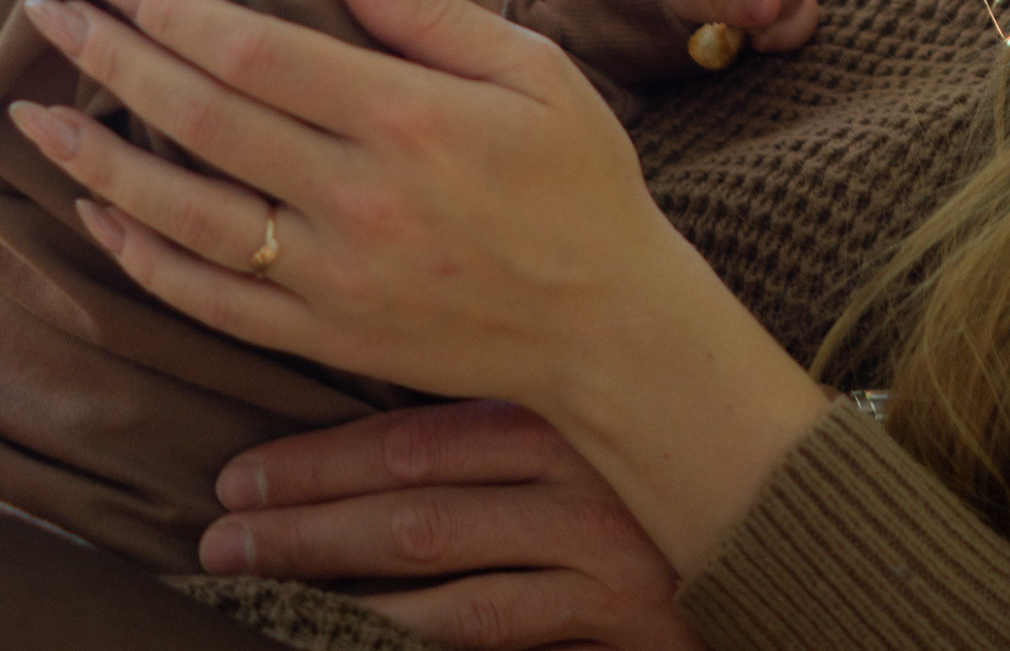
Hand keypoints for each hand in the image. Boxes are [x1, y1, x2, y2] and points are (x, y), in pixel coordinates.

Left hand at [10, 0, 828, 572]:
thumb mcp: (534, 71)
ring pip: (183, 215)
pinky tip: (101, 216)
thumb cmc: (581, 179)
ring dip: (99, 161)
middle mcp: (356, 199)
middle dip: (115, 62)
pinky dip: (143, 257)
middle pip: (201, 122)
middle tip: (51, 17)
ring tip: (36, 116)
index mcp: (407, 118)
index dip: (175, 13)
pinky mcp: (323, 335)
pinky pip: (208, 298)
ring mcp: (331, 277)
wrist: (607, 325)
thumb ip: (427, 11)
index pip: (256, 55)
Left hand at [203, 401, 701, 650]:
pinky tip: (356, 643)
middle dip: (306, 523)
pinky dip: (417, 645)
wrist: (781, 532)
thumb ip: (516, 393)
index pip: (419, 434)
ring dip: (336, 592)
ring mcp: (595, 565)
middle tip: (219, 535)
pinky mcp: (615, 630)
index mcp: (565, 412)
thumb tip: (393, 392)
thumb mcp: (599, 405)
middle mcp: (576, 482)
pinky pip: (495, 642)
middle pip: (414, 506)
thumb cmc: (670, 455)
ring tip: (254, 592)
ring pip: (440, 586)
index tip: (240, 474)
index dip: (322, 457)